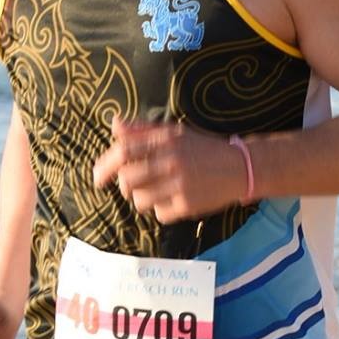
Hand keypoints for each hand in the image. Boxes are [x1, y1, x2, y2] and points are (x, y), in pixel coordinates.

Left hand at [92, 117, 251, 222]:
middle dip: (123, 186)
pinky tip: (174, 200)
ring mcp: (180, 185)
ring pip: (140, 200)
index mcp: (166, 140)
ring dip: (141, 199)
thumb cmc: (202, 149)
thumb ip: (142, 129)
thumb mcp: (174, 132)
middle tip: (131, 187)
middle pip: (127, 179)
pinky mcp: (188, 205)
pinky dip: (161, 210)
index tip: (98, 177)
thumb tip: (114, 124)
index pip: (124, 150)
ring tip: (156, 192)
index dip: (105, 165)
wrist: (240, 167)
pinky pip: (160, 214)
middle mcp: (172, 161)